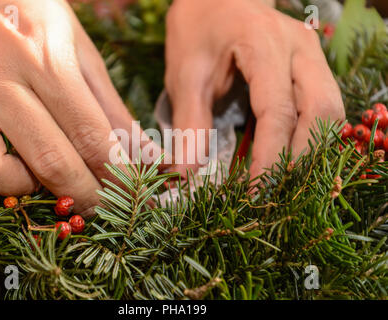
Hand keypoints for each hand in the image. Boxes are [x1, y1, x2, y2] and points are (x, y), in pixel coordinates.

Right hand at [0, 0, 142, 214]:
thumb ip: (112, 109)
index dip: (116, 174)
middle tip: (99, 207)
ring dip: (21, 189)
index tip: (130, 194)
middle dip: (84, 194)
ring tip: (38, 179)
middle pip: (48, 159)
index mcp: (46, 61)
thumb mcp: (83, 52)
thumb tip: (146, 155)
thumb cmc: (36, 13)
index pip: (90, 135)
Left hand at [165, 0, 344, 179]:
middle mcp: (300, 47)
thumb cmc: (197, 33)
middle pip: (321, 112)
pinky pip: (324, 107)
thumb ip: (190, 125)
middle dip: (300, 159)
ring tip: (282, 181)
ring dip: (310, 151)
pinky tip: (290, 157)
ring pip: (331, 111)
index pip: (277, 111)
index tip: (255, 193)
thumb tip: (186, 175)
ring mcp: (312, 54)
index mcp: (264, 43)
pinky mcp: (313, 65)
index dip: (270, 158)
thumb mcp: (186, 76)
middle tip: (274, 193)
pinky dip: (310, 137)